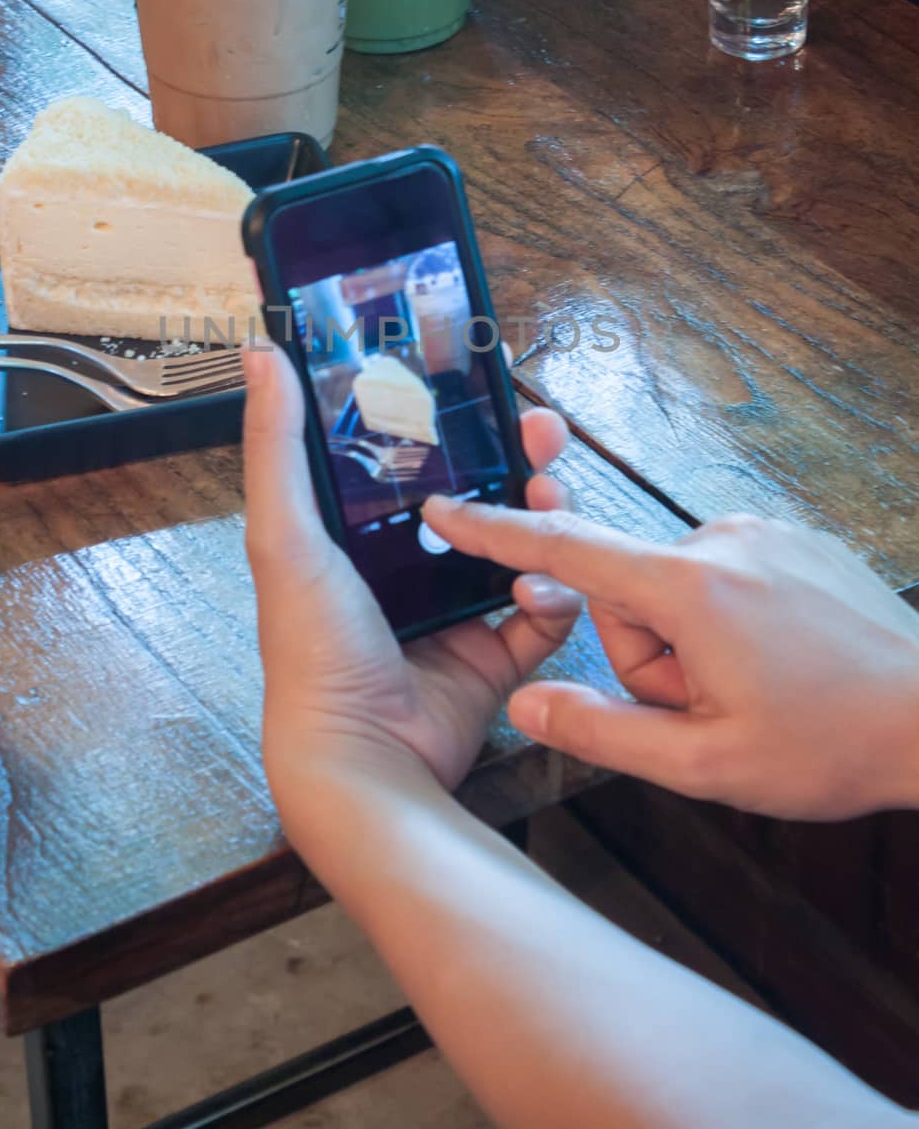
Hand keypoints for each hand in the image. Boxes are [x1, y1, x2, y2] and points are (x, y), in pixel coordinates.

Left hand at [241, 343, 578, 813]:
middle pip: (481, 492)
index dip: (454, 420)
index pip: (416, 458)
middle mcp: (413, 567)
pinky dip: (555, 597)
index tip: (484, 384)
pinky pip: (544, 613)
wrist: (362, 756)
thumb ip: (277, 445)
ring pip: (523, 544)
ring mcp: (459, 611)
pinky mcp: (497, 657)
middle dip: (519, 457)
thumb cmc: (311, 649)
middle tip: (543, 430)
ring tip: (553, 500)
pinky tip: (542, 588)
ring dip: (546, 517)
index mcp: (361, 536)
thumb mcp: (286, 536)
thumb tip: (261, 352)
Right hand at [420, 499, 918, 819]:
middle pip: (627, 594)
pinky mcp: (791, 537)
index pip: (567, 550)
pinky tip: (778, 660)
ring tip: (755, 689)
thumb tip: (525, 703)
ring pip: (675, 589)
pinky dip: (728, 620)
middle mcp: (721, 538)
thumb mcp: (707, 764)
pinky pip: (721, 574)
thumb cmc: (830, 746)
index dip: (496, 533)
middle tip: (709, 709)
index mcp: (690, 588)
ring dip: (692, 643)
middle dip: (649, 656)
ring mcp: (761, 532)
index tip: (444, 510)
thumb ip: (603, 731)